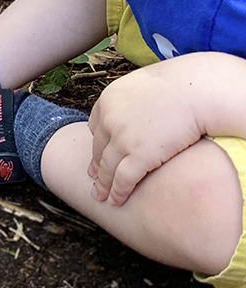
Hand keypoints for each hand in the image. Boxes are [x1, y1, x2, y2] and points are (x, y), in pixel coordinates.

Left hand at [87, 59, 202, 205]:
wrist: (194, 91)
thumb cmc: (177, 85)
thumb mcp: (141, 86)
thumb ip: (130, 100)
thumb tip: (134, 108)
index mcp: (108, 100)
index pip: (95, 126)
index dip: (97, 143)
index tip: (97, 154)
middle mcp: (110, 119)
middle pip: (98, 148)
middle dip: (97, 165)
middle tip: (94, 178)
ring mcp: (122, 138)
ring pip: (107, 168)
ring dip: (103, 184)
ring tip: (101, 196)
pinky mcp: (139, 155)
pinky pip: (123, 179)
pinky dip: (118, 192)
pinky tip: (117, 201)